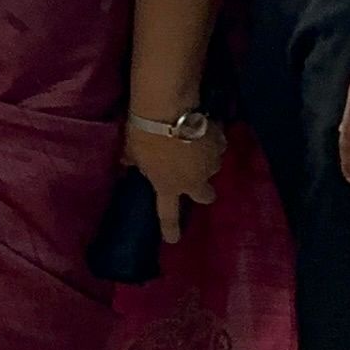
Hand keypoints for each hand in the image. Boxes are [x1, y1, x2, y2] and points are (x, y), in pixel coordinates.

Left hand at [123, 121, 222, 239]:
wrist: (169, 110)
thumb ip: (133, 161)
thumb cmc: (144, 134)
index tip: (174, 240)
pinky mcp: (221, 143)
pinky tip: (202, 128)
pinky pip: (218, 146)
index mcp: (168, 186)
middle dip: (202, 191)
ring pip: (213, 168)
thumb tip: (127, 163)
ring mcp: (211, 163)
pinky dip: (211, 140)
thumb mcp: (132, 151)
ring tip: (193, 143)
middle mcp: (194, 180)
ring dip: (205, 160)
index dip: (170, 228)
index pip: (167, 214)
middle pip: (206, 195)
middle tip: (194, 179)